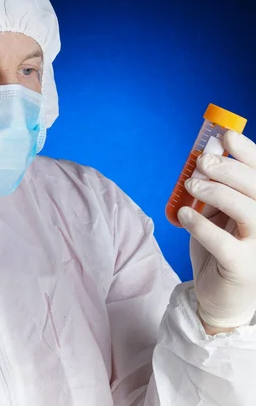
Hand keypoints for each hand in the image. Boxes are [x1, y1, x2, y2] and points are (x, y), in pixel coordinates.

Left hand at [177, 131, 255, 332]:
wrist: (222, 298)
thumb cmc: (222, 246)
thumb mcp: (219, 212)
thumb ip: (217, 188)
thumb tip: (205, 156)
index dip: (248, 152)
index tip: (226, 136)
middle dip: (229, 169)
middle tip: (202, 161)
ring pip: (248, 211)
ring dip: (216, 192)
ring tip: (191, 186)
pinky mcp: (243, 268)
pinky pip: (224, 243)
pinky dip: (202, 225)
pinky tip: (185, 215)